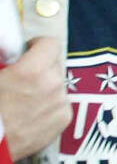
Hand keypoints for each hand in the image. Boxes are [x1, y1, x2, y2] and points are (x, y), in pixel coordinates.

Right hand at [0, 37, 71, 159]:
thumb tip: (7, 46)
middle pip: (55, 64)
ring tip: (22, 98)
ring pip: (57, 83)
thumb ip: (4, 57)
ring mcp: (60, 104)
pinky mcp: (64, 120)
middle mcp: (52, 85)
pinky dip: (48, 104)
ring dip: (44, 86)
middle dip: (39, 67)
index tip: (26, 52)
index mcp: (32, 71)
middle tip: (20, 77)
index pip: (50, 44)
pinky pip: (60, 102)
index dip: (36, 46)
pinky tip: (29, 111)